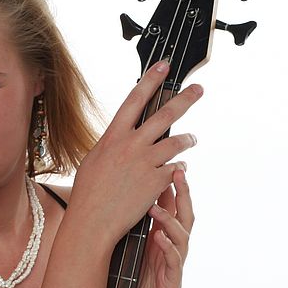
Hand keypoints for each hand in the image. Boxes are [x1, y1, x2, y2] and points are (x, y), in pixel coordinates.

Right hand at [70, 60, 200, 247]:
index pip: (134, 100)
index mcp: (113, 137)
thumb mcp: (94, 161)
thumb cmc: (88, 194)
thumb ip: (113, 145)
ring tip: (192, 139)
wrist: (93, 221)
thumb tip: (125, 136)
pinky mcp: (157, 182)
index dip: (151, 80)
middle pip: (165, 114)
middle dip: (185, 99)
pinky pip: (176, 169)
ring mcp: (145, 163)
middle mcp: (131, 145)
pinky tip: (177, 172)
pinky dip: (179, 169)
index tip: (164, 66)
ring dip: (188, 139)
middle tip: (199, 90)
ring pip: (178, 142)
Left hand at [124, 168, 193, 287]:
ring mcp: (174, 266)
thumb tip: (118, 198)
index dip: (171, 186)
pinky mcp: (172, 285)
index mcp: (162, 239)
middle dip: (182, 194)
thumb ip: (130, 228)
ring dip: (171, 219)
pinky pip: (174, 264)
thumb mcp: (129, 252)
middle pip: (184, 216)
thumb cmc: (131, 285)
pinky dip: (167, 249)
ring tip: (158, 206)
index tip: (166, 162)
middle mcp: (173, 250)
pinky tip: (159, 238)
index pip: (172, 207)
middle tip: (177, 171)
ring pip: (181, 237)